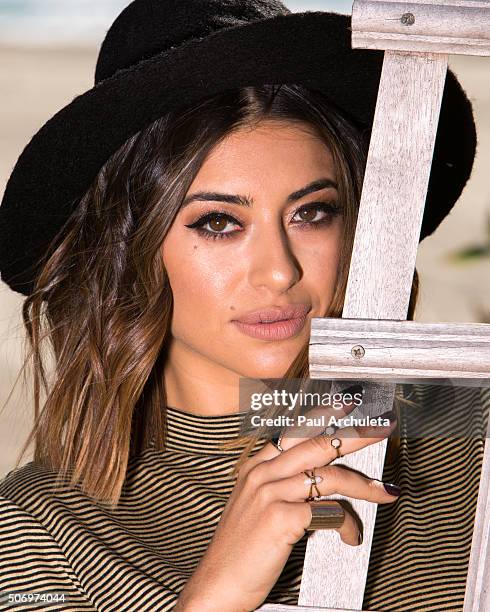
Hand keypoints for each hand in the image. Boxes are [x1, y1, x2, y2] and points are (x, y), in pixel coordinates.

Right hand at [174, 399, 399, 611]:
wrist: (218, 584)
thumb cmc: (241, 548)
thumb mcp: (255, 505)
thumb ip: (282, 485)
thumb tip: (322, 480)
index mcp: (257, 466)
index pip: (296, 431)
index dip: (325, 415)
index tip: (349, 404)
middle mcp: (263, 473)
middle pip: (317, 444)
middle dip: (355, 434)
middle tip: (381, 427)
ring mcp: (270, 494)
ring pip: (329, 477)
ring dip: (365, 486)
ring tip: (385, 493)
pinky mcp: (280, 519)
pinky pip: (328, 513)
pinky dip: (347, 525)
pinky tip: (351, 538)